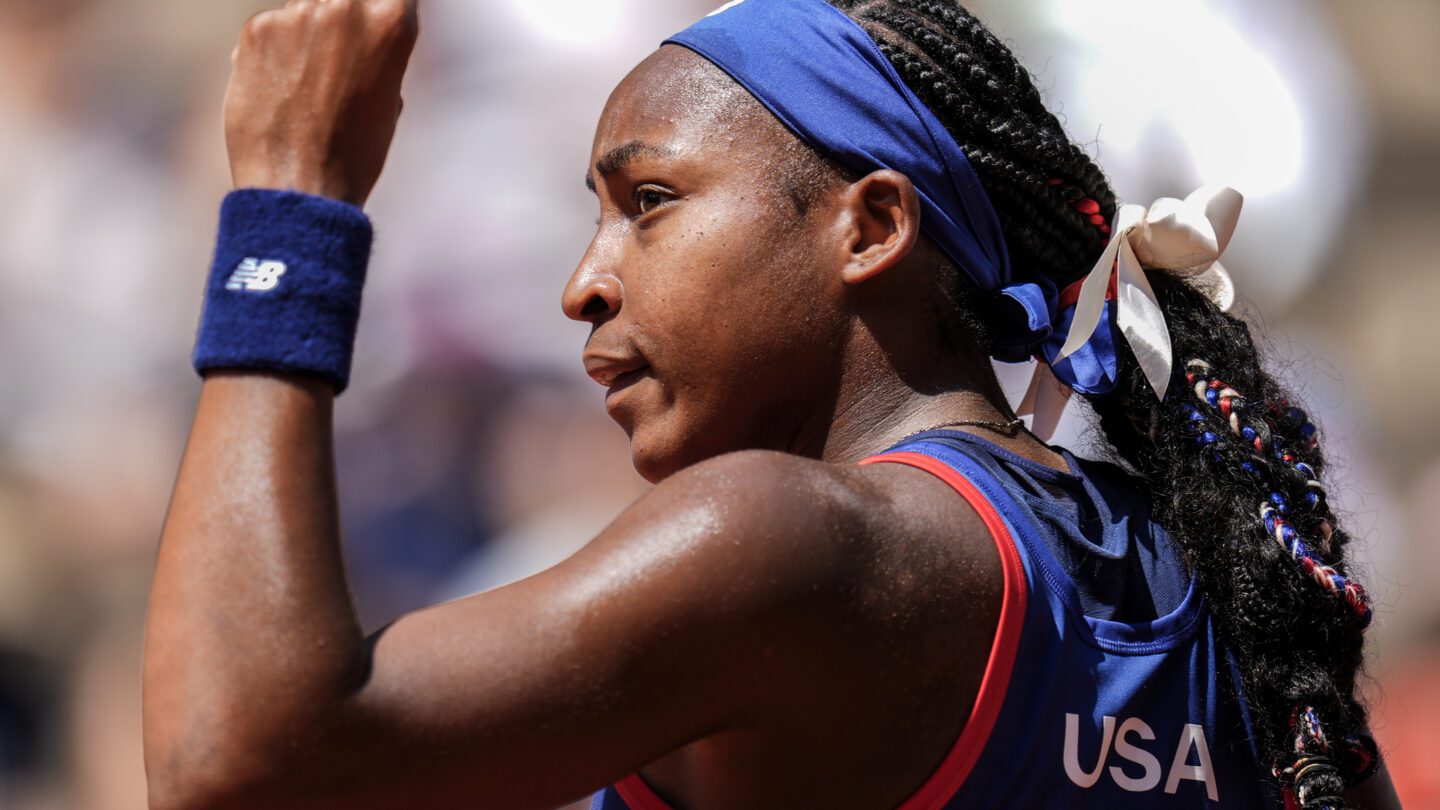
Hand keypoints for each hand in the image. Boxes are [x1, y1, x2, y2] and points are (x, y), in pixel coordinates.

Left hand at [224, 0, 419, 205]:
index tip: (375, 23)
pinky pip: (272, 27)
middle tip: (336, 62)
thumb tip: (362, 36)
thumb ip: (379, 53)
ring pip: (307, 6)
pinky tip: (280, 91)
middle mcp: (346, 6)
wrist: (299, 186)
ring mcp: (297, 14)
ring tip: (308, 83)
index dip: (384, 9)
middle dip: (343, 20)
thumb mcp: (389, 97)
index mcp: (391, 22)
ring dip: (309, 32)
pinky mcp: (256, 29)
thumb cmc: (354, 153)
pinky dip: (275, 51)